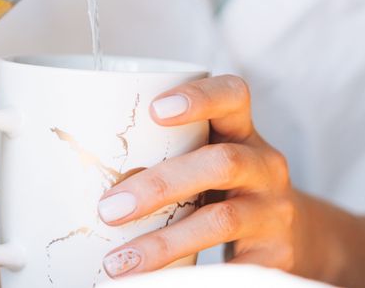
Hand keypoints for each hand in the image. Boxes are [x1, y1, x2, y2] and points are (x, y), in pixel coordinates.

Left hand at [96, 74, 304, 276]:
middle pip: (221, 163)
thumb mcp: (206, 158)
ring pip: (222, 220)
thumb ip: (165, 152)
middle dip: (159, 185)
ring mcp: (274, 211)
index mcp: (242, 132)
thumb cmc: (225, 188)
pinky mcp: (276, 256)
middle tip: (109, 208)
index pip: (232, 95)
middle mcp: (265, 166)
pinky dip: (193, 277)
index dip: (198, 97)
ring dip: (164, 243)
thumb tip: (73, 168)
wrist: (291, 235)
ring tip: (118, 261)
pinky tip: (159, 284)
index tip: (154, 110)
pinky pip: (234, 269)